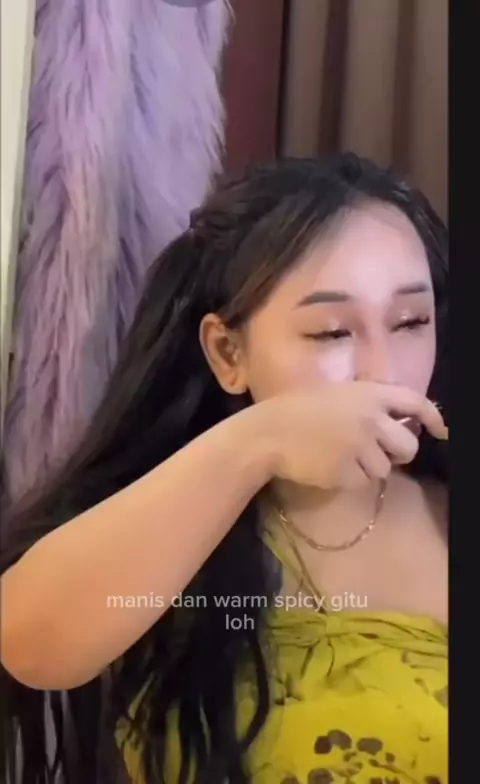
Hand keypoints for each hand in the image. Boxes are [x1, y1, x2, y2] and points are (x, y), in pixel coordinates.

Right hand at [256, 382, 446, 489]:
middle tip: (378, 453)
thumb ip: (368, 403)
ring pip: (384, 469)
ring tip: (339, 456)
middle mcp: (370, 419)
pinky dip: (349, 479)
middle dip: (397, 453)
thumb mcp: (336, 394)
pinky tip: (327, 466)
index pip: (415, 402)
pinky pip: (362, 482)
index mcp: (369, 394)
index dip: (433, 417)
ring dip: (368, 467)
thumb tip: (396, 421)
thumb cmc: (297, 408)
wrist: (268, 433)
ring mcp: (359, 447)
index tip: (440, 430)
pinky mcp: (347, 472)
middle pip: (407, 446)